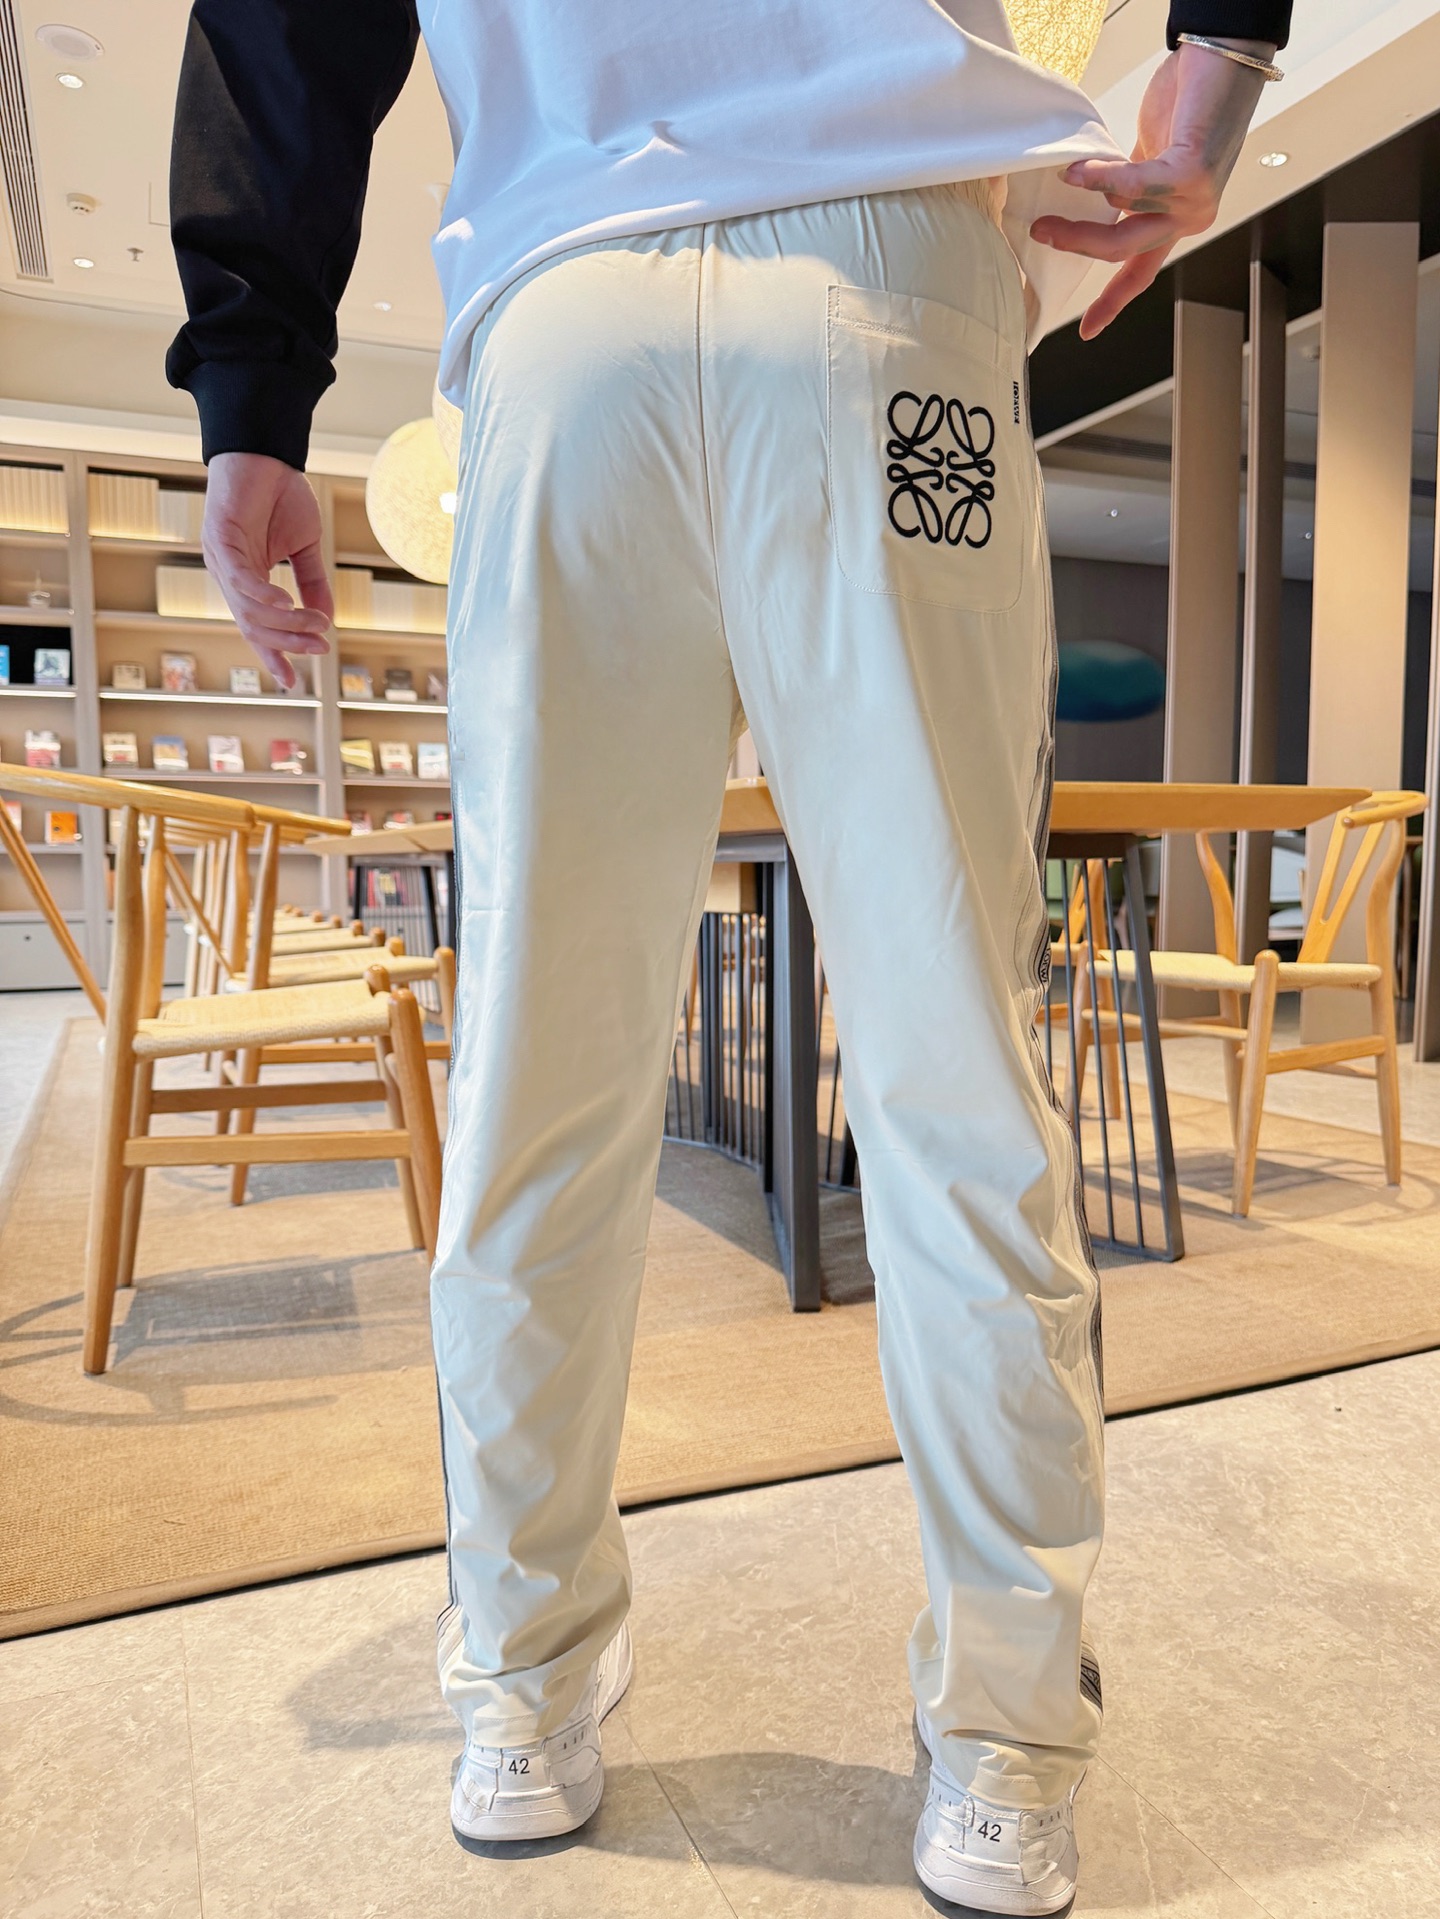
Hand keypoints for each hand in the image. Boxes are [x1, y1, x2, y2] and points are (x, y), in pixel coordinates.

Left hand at [201, 452, 333, 690]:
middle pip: (253, 624)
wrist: (266, 450)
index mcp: (246, 579)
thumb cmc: (282, 493)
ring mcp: (221, 558)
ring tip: (315, 626)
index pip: (256, 627)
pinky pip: (239, 578)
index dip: (273, 654)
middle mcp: (228, 574)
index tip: (292, 682)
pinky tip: (286, 605)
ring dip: (284, 622)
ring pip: (248, 608)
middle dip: (287, 642)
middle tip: (320, 649)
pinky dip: (262, 596)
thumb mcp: (305, 546)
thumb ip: (312, 582)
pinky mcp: (219, 538)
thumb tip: (326, 620)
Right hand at [1030, 40, 1272, 339]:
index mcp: (1175, 218)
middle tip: (1042, 231)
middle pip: (1119, 252)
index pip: (1140, 271)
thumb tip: (1087, 195)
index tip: (1088, 330)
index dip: (1112, 302)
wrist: (1224, 57)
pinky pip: (1130, 187)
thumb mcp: (1150, 155)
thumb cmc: (1190, 100)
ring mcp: (1193, 201)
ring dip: (1084, 208)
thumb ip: (1127, 185)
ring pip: (1121, 226)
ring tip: (1063, 178)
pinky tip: (1081, 167)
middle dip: (1074, 245)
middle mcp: (1188, 217)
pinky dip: (1100, 177)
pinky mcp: (1192, 175)